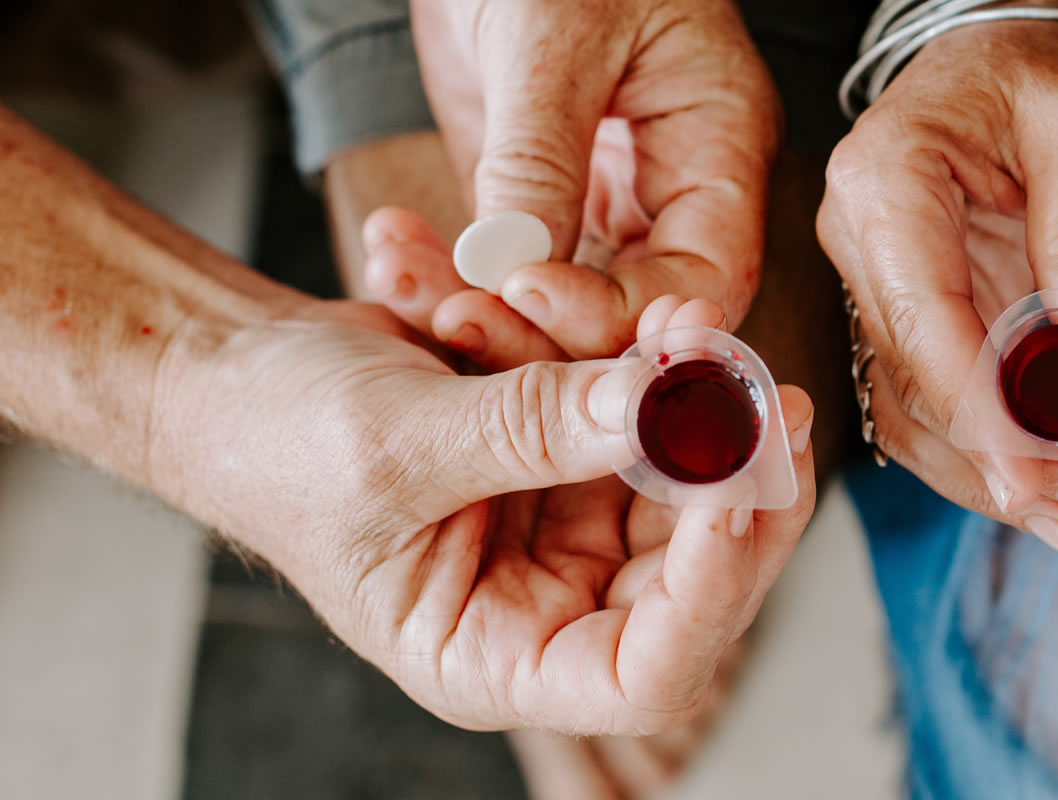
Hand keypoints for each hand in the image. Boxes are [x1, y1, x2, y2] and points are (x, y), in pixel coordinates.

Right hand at [153, 294, 816, 734]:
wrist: (230, 371)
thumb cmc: (270, 441)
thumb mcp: (391, 443)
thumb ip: (528, 430)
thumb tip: (665, 407)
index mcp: (498, 655)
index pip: (650, 670)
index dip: (714, 583)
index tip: (733, 477)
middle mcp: (552, 601)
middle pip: (697, 554)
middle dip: (710, 440)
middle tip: (710, 338)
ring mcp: (576, 522)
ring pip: (676, 452)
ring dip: (627, 360)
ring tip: (524, 291)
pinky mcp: (583, 446)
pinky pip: (628, 388)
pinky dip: (577, 325)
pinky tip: (482, 284)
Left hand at [408, 0, 778, 357]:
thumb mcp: (558, 36)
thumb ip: (541, 154)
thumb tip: (516, 264)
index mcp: (716, 145)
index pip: (706, 272)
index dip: (634, 311)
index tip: (535, 294)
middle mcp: (669, 187)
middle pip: (638, 307)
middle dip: (552, 331)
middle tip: (464, 318)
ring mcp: (602, 195)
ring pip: (565, 300)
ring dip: (488, 312)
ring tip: (412, 286)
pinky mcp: (534, 194)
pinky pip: (505, 265)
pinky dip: (451, 275)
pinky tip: (397, 259)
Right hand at [815, 15, 1057, 551]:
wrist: (1015, 37)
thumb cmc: (1045, 66)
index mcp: (886, 181)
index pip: (926, 320)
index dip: (982, 413)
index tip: (1041, 477)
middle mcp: (860, 236)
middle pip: (915, 379)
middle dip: (998, 460)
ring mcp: (875, 278)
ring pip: (913, 406)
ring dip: (990, 473)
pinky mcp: (908, 307)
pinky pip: (932, 395)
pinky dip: (986, 447)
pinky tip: (1045, 487)